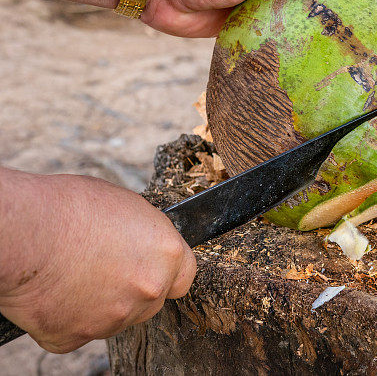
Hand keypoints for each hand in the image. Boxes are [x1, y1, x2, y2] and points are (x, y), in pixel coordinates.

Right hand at [0, 168, 195, 352]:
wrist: (24, 231)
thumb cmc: (68, 208)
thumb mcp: (125, 206)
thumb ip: (144, 235)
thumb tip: (142, 244)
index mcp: (166, 254)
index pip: (184, 276)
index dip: (167, 272)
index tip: (152, 268)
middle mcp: (148, 289)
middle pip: (149, 300)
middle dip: (131, 288)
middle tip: (102, 268)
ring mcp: (113, 318)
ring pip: (113, 318)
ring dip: (100, 304)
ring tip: (72, 274)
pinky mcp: (75, 337)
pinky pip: (75, 331)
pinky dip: (65, 317)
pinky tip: (52, 292)